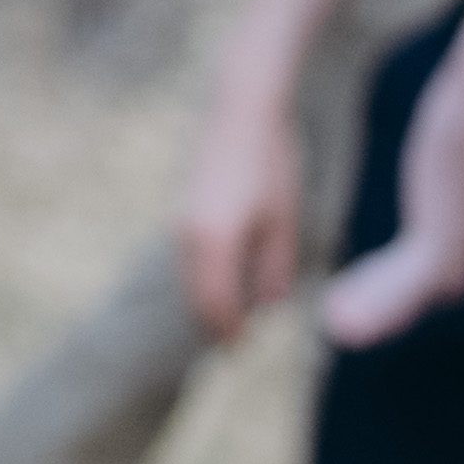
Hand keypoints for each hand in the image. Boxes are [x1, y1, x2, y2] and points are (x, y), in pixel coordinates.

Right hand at [174, 91, 304, 339]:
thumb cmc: (271, 165)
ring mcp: (180, 220)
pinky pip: (189, 255)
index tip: (241, 352)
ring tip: (231, 316)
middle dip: (213, 321)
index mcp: (214, 243)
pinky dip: (204, 274)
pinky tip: (226, 275)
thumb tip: (268, 305)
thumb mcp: (283, 222)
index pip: (216, 305)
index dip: (229, 332)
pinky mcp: (181, 207)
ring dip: (207, 298)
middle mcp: (187, 236)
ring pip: (189, 275)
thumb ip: (275, 268)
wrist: (241, 111)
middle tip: (232, 345)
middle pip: (195, 295)